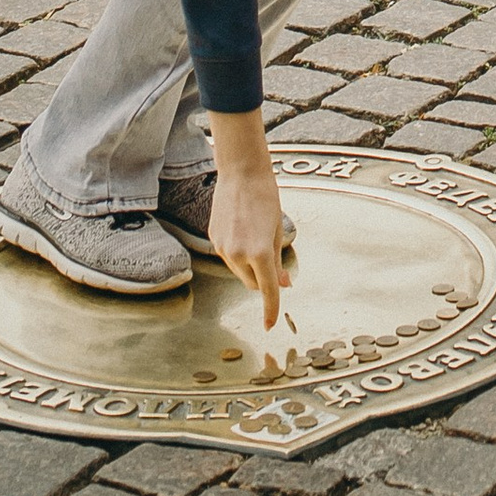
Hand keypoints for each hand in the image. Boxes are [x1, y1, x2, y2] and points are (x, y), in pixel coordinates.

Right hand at [206, 111, 290, 330]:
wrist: (241, 171)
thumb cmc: (266, 196)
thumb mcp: (277, 230)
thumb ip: (278, 260)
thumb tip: (282, 283)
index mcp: (259, 252)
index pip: (267, 290)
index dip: (271, 309)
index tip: (270, 324)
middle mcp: (238, 254)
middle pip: (252, 282)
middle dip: (263, 279)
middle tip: (275, 263)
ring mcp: (223, 247)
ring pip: (239, 270)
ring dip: (249, 265)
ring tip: (257, 235)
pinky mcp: (213, 238)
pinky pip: (228, 255)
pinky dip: (238, 253)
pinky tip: (243, 229)